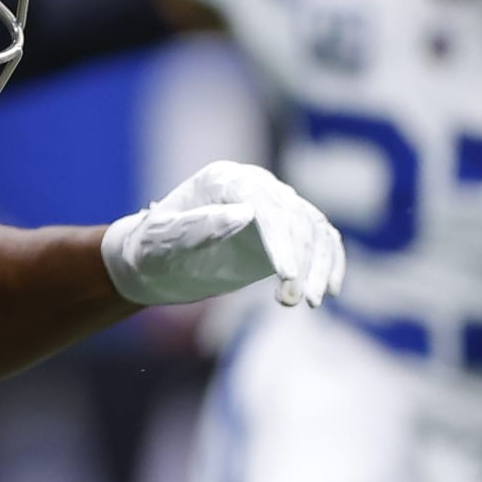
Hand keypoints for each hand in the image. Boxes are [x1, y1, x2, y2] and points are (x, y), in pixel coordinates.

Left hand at [100, 160, 345, 307]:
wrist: (154, 263)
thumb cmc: (152, 249)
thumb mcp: (164, 241)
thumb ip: (198, 227)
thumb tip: (245, 213)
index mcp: (223, 179)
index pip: (264, 206)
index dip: (280, 240)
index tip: (287, 276)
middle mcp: (254, 185)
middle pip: (295, 217)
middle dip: (302, 260)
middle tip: (296, 301)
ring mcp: (272, 205)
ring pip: (314, 228)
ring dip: (318, 266)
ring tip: (309, 302)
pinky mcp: (284, 229)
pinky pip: (319, 239)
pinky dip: (329, 262)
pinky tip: (327, 290)